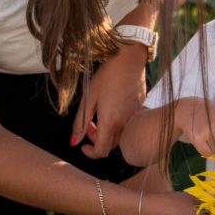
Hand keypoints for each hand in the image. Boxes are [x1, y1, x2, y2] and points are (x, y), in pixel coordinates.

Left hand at [71, 44, 146, 158]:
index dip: (90, 153)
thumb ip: (80, 123)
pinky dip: (118, 125)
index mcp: (110, 123)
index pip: (101, 151)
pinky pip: (128, 126)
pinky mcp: (140, 111)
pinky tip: (113, 107)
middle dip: (97, 140)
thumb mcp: (88, 98)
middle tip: (89, 123)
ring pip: (120, 137)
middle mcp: (125, 124)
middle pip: (110, 146)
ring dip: (108, 132)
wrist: (129, 61)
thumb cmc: (107, 76)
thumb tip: (73, 142)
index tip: (83, 145)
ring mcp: (134, 118)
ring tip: (100, 114)